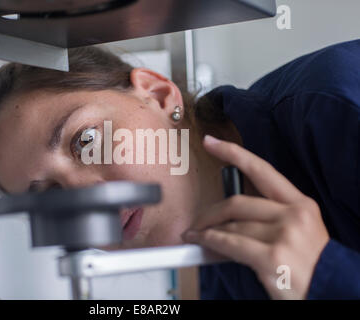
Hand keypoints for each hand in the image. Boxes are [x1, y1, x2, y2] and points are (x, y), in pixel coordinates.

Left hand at [182, 135, 329, 298]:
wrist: (333, 292)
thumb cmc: (312, 265)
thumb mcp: (300, 232)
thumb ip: (270, 217)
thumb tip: (231, 215)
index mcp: (300, 204)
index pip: (261, 170)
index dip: (233, 154)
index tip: (211, 143)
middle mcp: (293, 215)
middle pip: (238, 202)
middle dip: (211, 211)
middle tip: (199, 219)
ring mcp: (284, 235)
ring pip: (232, 225)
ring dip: (208, 230)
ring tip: (197, 235)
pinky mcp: (272, 256)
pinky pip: (229, 243)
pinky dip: (209, 241)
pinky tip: (201, 242)